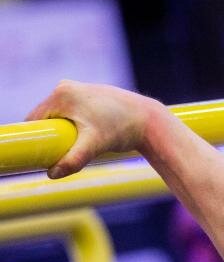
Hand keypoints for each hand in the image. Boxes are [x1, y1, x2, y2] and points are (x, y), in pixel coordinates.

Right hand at [26, 80, 162, 178]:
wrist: (150, 121)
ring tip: (76, 147)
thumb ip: (73, 159)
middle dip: (51, 137)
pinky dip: (74, 127)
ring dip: (63, 133)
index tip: (37, 156)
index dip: (35, 139)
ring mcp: (79, 90)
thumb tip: (52, 174)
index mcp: (62, 93)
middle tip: (61, 155)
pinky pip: (72, 115)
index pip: (35, 119)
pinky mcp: (90, 97)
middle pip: (47, 118)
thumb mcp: (95, 145)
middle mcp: (67, 87)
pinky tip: (84, 138)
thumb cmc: (123, 129)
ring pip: (60, 118)